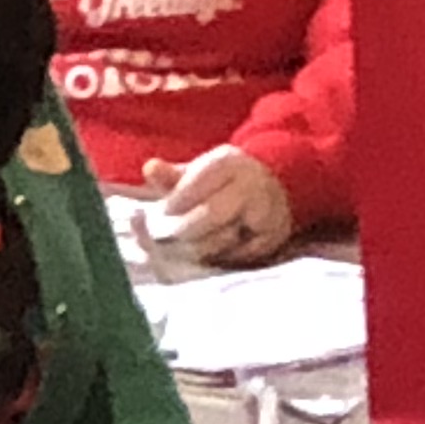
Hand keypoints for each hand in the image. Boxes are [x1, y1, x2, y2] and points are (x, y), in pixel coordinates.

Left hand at [150, 148, 295, 267]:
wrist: (275, 187)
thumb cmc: (223, 182)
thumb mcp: (199, 172)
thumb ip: (171, 175)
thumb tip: (149, 168)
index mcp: (228, 163)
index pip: (195, 185)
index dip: (174, 203)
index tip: (160, 214)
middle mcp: (251, 184)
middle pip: (210, 214)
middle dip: (184, 230)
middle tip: (165, 239)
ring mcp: (265, 212)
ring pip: (225, 238)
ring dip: (198, 249)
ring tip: (180, 250)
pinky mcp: (271, 237)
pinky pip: (239, 256)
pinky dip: (218, 260)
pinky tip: (204, 257)